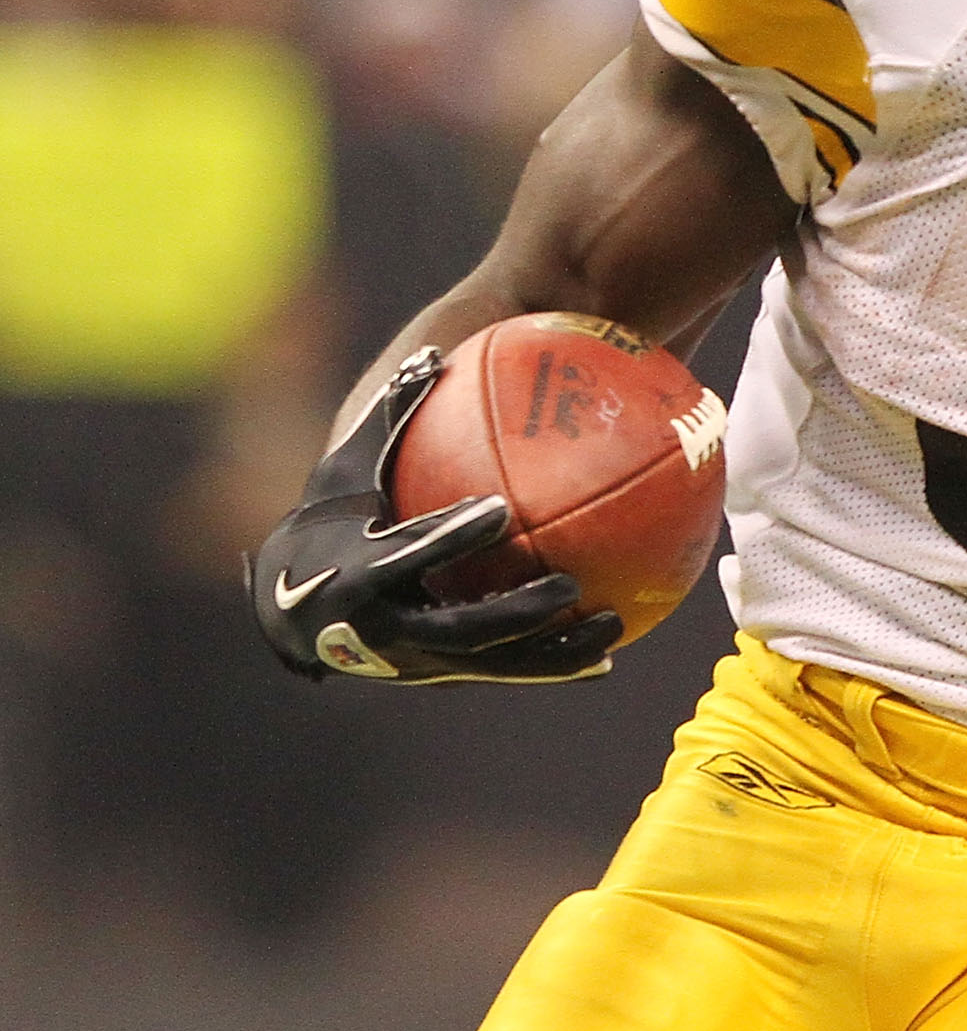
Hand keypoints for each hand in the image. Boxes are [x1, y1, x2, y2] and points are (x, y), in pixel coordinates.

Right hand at [247, 347, 622, 684]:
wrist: (292, 609)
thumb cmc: (331, 523)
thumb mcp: (345, 475)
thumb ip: (389, 420)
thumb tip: (432, 356)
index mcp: (360, 575)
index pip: (411, 557)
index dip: (453, 538)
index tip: (499, 511)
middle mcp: (389, 630)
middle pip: (461, 629)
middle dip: (515, 611)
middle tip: (566, 583)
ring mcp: (419, 662)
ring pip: (495, 665)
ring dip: (554, 650)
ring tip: (611, 624)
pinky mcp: (444, 674)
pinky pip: (507, 673)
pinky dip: (556, 665)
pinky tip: (609, 655)